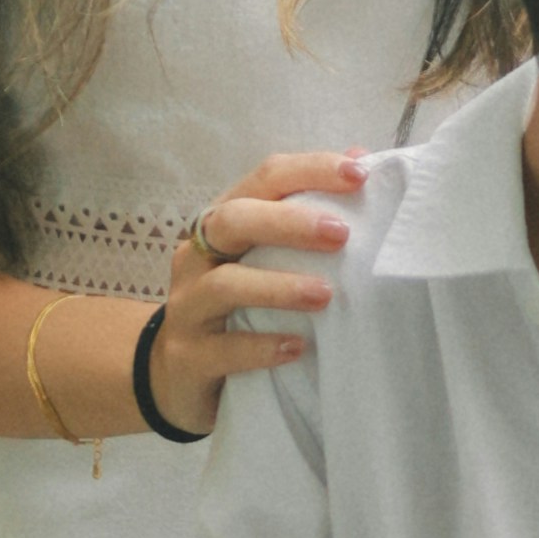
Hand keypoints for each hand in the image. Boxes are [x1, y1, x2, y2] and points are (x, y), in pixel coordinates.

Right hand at [140, 147, 371, 427]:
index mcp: (224, 221)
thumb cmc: (237, 307)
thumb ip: (305, 214)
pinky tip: (297, 348)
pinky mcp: (188, 356)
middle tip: (341, 235)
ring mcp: (188, 306)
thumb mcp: (264, 257)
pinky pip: (222, 349)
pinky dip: (261, 347)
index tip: (358, 175)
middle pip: (233, 220)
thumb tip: (361, 161)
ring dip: (278, 287)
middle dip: (288, 223)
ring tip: (325, 295)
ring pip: (224, 284)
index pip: (264, 179)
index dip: (310, 170)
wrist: (177, 375)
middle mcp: (198, 255)